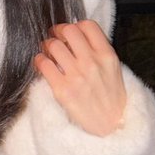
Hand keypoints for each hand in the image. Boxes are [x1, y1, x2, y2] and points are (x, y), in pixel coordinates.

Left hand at [34, 20, 126, 136]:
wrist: (110, 128)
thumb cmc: (111, 99)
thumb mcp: (114, 70)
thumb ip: (98, 51)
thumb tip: (77, 35)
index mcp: (107, 55)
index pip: (87, 25)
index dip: (75, 25)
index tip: (69, 33)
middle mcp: (92, 62)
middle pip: (68, 30)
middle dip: (58, 32)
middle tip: (55, 39)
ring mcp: (77, 76)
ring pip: (53, 45)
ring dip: (47, 46)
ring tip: (48, 53)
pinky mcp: (62, 90)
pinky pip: (43, 64)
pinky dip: (40, 61)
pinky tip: (43, 65)